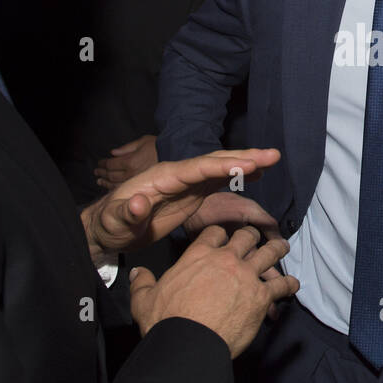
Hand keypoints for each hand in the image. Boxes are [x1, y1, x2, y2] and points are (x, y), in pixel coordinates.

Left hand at [81, 148, 279, 265]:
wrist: (109, 228)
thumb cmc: (110, 224)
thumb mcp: (114, 221)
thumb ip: (126, 213)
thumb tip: (137, 203)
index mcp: (162, 178)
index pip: (196, 168)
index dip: (222, 165)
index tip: (247, 165)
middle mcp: (178, 175)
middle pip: (213, 161)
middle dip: (243, 157)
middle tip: (273, 154)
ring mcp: (186, 183)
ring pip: (219, 168)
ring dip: (245, 162)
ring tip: (272, 158)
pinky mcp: (190, 194)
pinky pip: (218, 180)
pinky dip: (237, 174)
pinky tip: (256, 173)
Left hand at [94, 134, 157, 189]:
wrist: (176, 157)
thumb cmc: (159, 147)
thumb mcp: (142, 141)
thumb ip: (126, 148)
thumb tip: (113, 153)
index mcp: (130, 161)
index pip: (110, 164)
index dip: (102, 164)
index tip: (99, 163)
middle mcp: (130, 173)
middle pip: (111, 175)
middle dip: (102, 173)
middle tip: (97, 172)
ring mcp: (135, 182)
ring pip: (115, 184)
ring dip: (105, 183)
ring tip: (100, 181)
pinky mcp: (141, 188)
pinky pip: (124, 190)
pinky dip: (114, 189)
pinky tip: (111, 188)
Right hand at [129, 226, 299, 355]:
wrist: (188, 342)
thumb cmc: (166, 320)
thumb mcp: (144, 299)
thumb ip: (142, 283)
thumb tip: (137, 273)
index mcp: (198, 255)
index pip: (214, 233)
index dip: (220, 233)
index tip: (224, 237)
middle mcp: (226, 260)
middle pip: (245, 237)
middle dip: (251, 235)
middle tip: (255, 237)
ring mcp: (246, 276)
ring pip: (269, 254)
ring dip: (277, 249)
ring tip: (283, 247)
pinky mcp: (260, 296)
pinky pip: (280, 285)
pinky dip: (288, 284)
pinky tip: (292, 285)